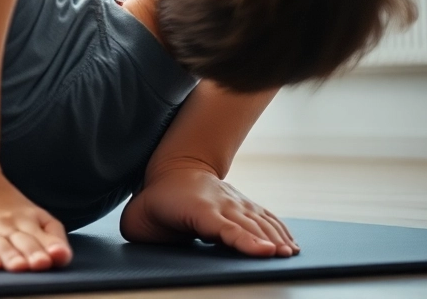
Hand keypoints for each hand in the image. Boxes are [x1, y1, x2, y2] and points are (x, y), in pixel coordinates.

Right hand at [0, 165, 71, 271]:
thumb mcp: (28, 210)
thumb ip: (48, 231)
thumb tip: (64, 254)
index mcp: (28, 220)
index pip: (47, 236)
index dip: (54, 247)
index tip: (58, 255)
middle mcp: (8, 227)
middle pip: (25, 244)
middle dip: (34, 254)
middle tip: (40, 263)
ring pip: (1, 247)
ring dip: (11, 256)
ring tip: (18, 265)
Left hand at [120, 168, 299, 257]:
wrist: (172, 170)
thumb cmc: (151, 204)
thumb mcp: (140, 221)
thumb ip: (142, 233)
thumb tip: (136, 245)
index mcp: (196, 209)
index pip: (223, 227)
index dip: (243, 240)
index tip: (264, 251)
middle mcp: (218, 203)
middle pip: (247, 225)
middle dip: (267, 242)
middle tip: (283, 256)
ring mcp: (232, 201)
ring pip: (258, 220)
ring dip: (277, 237)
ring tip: (290, 253)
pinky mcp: (240, 203)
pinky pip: (263, 216)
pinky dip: (278, 230)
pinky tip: (289, 243)